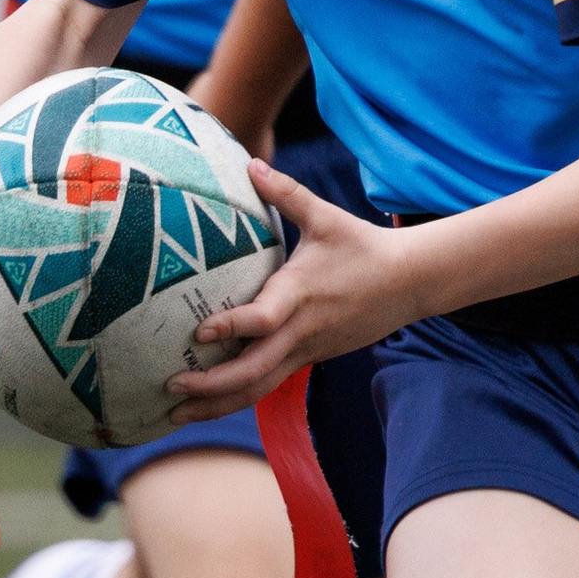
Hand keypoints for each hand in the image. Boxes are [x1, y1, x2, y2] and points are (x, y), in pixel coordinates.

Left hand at [166, 168, 428, 410]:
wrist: (409, 283)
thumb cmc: (362, 246)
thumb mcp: (325, 216)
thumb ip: (285, 192)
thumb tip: (249, 163)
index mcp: (300, 294)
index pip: (263, 320)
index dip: (232, 328)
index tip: (199, 332)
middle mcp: (300, 331)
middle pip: (253, 372)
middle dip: (209, 386)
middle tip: (169, 385)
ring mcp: (305, 351)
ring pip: (258, 389)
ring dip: (217, 405)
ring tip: (175, 414)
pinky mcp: (309, 359)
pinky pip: (268, 385)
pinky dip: (237, 398)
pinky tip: (207, 404)